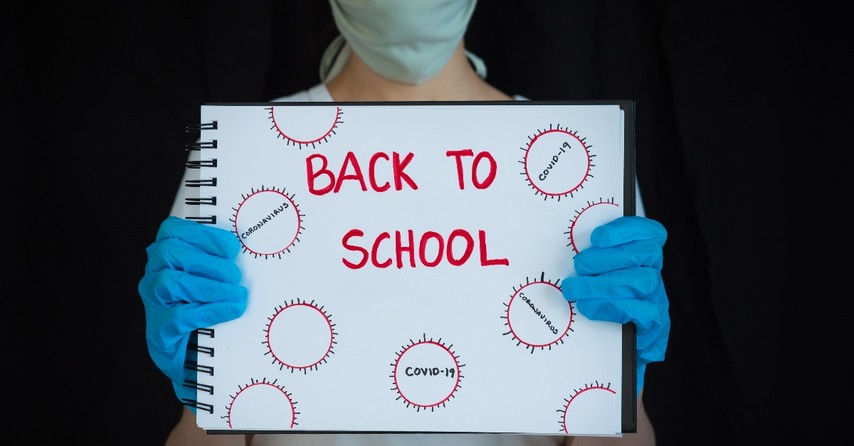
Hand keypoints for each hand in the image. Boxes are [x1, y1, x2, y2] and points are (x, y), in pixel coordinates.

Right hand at [138, 216, 247, 407]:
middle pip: (169, 253)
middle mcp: (153, 276)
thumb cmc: (208, 309)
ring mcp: (153, 304)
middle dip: (208, 262)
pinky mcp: (160, 331)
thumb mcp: (215, 281)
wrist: (196, 358)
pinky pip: (180, 316)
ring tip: (237, 294)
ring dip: (210, 286)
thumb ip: (223, 263)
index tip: (231, 248)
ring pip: (170, 282)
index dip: (203, 235)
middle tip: (235, 276)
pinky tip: (232, 309)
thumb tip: (248, 253)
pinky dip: (211, 310)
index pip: (171, 231)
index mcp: (166, 258)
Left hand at [562, 215, 669, 395]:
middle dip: (609, 256)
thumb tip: (564, 247)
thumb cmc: (596, 318)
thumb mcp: (590, 287)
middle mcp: (654, 280)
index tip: (598, 237)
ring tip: (575, 290)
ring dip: (604, 283)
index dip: (628, 229)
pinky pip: (644, 312)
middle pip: (647, 253)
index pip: (651, 235)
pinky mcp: (656, 328)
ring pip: (644, 280)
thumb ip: (589, 267)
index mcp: (641, 263)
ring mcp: (658, 303)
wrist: (610, 364)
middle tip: (579, 266)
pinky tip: (588, 310)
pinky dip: (612, 308)